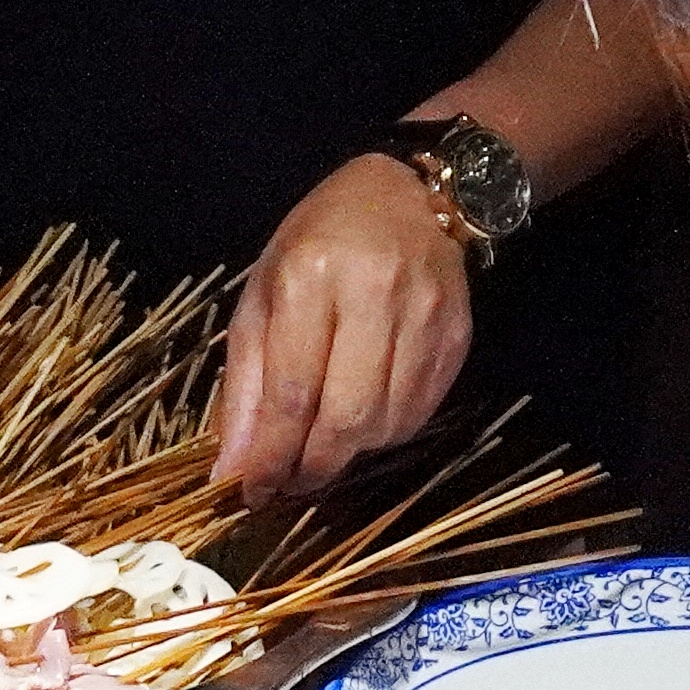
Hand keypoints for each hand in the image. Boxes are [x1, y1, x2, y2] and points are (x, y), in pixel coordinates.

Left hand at [214, 155, 477, 499]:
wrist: (405, 196)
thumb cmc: (317, 244)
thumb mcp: (262, 297)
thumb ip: (244, 382)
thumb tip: (231, 468)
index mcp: (310, 278)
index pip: (291, 393)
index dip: (271, 456)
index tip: (253, 492)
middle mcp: (374, 293)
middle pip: (345, 417)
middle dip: (312, 466)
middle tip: (290, 483)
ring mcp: (425, 314)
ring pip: (386, 424)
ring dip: (349, 452)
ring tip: (324, 443)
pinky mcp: (457, 333)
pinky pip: (420, 413)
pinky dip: (385, 433)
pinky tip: (364, 419)